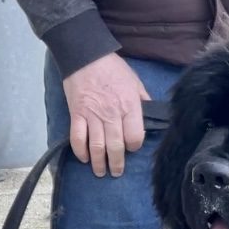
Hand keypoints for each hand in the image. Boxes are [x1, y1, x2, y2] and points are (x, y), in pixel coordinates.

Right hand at [62, 53, 150, 177]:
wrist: (85, 56)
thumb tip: (151, 116)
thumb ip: (143, 101)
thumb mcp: (136, 83)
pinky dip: (80, 150)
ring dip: (99, 162)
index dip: (134, 146)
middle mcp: (112, 114)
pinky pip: (77, 137)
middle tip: (116, 172)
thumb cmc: (114, 69)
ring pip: (97, 145)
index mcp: (130, 107)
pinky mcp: (76, 114)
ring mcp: (92, 115)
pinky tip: (84, 158)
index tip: (132, 148)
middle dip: (117, 163)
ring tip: (101, 172)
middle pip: (116, 146)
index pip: (135, 136)